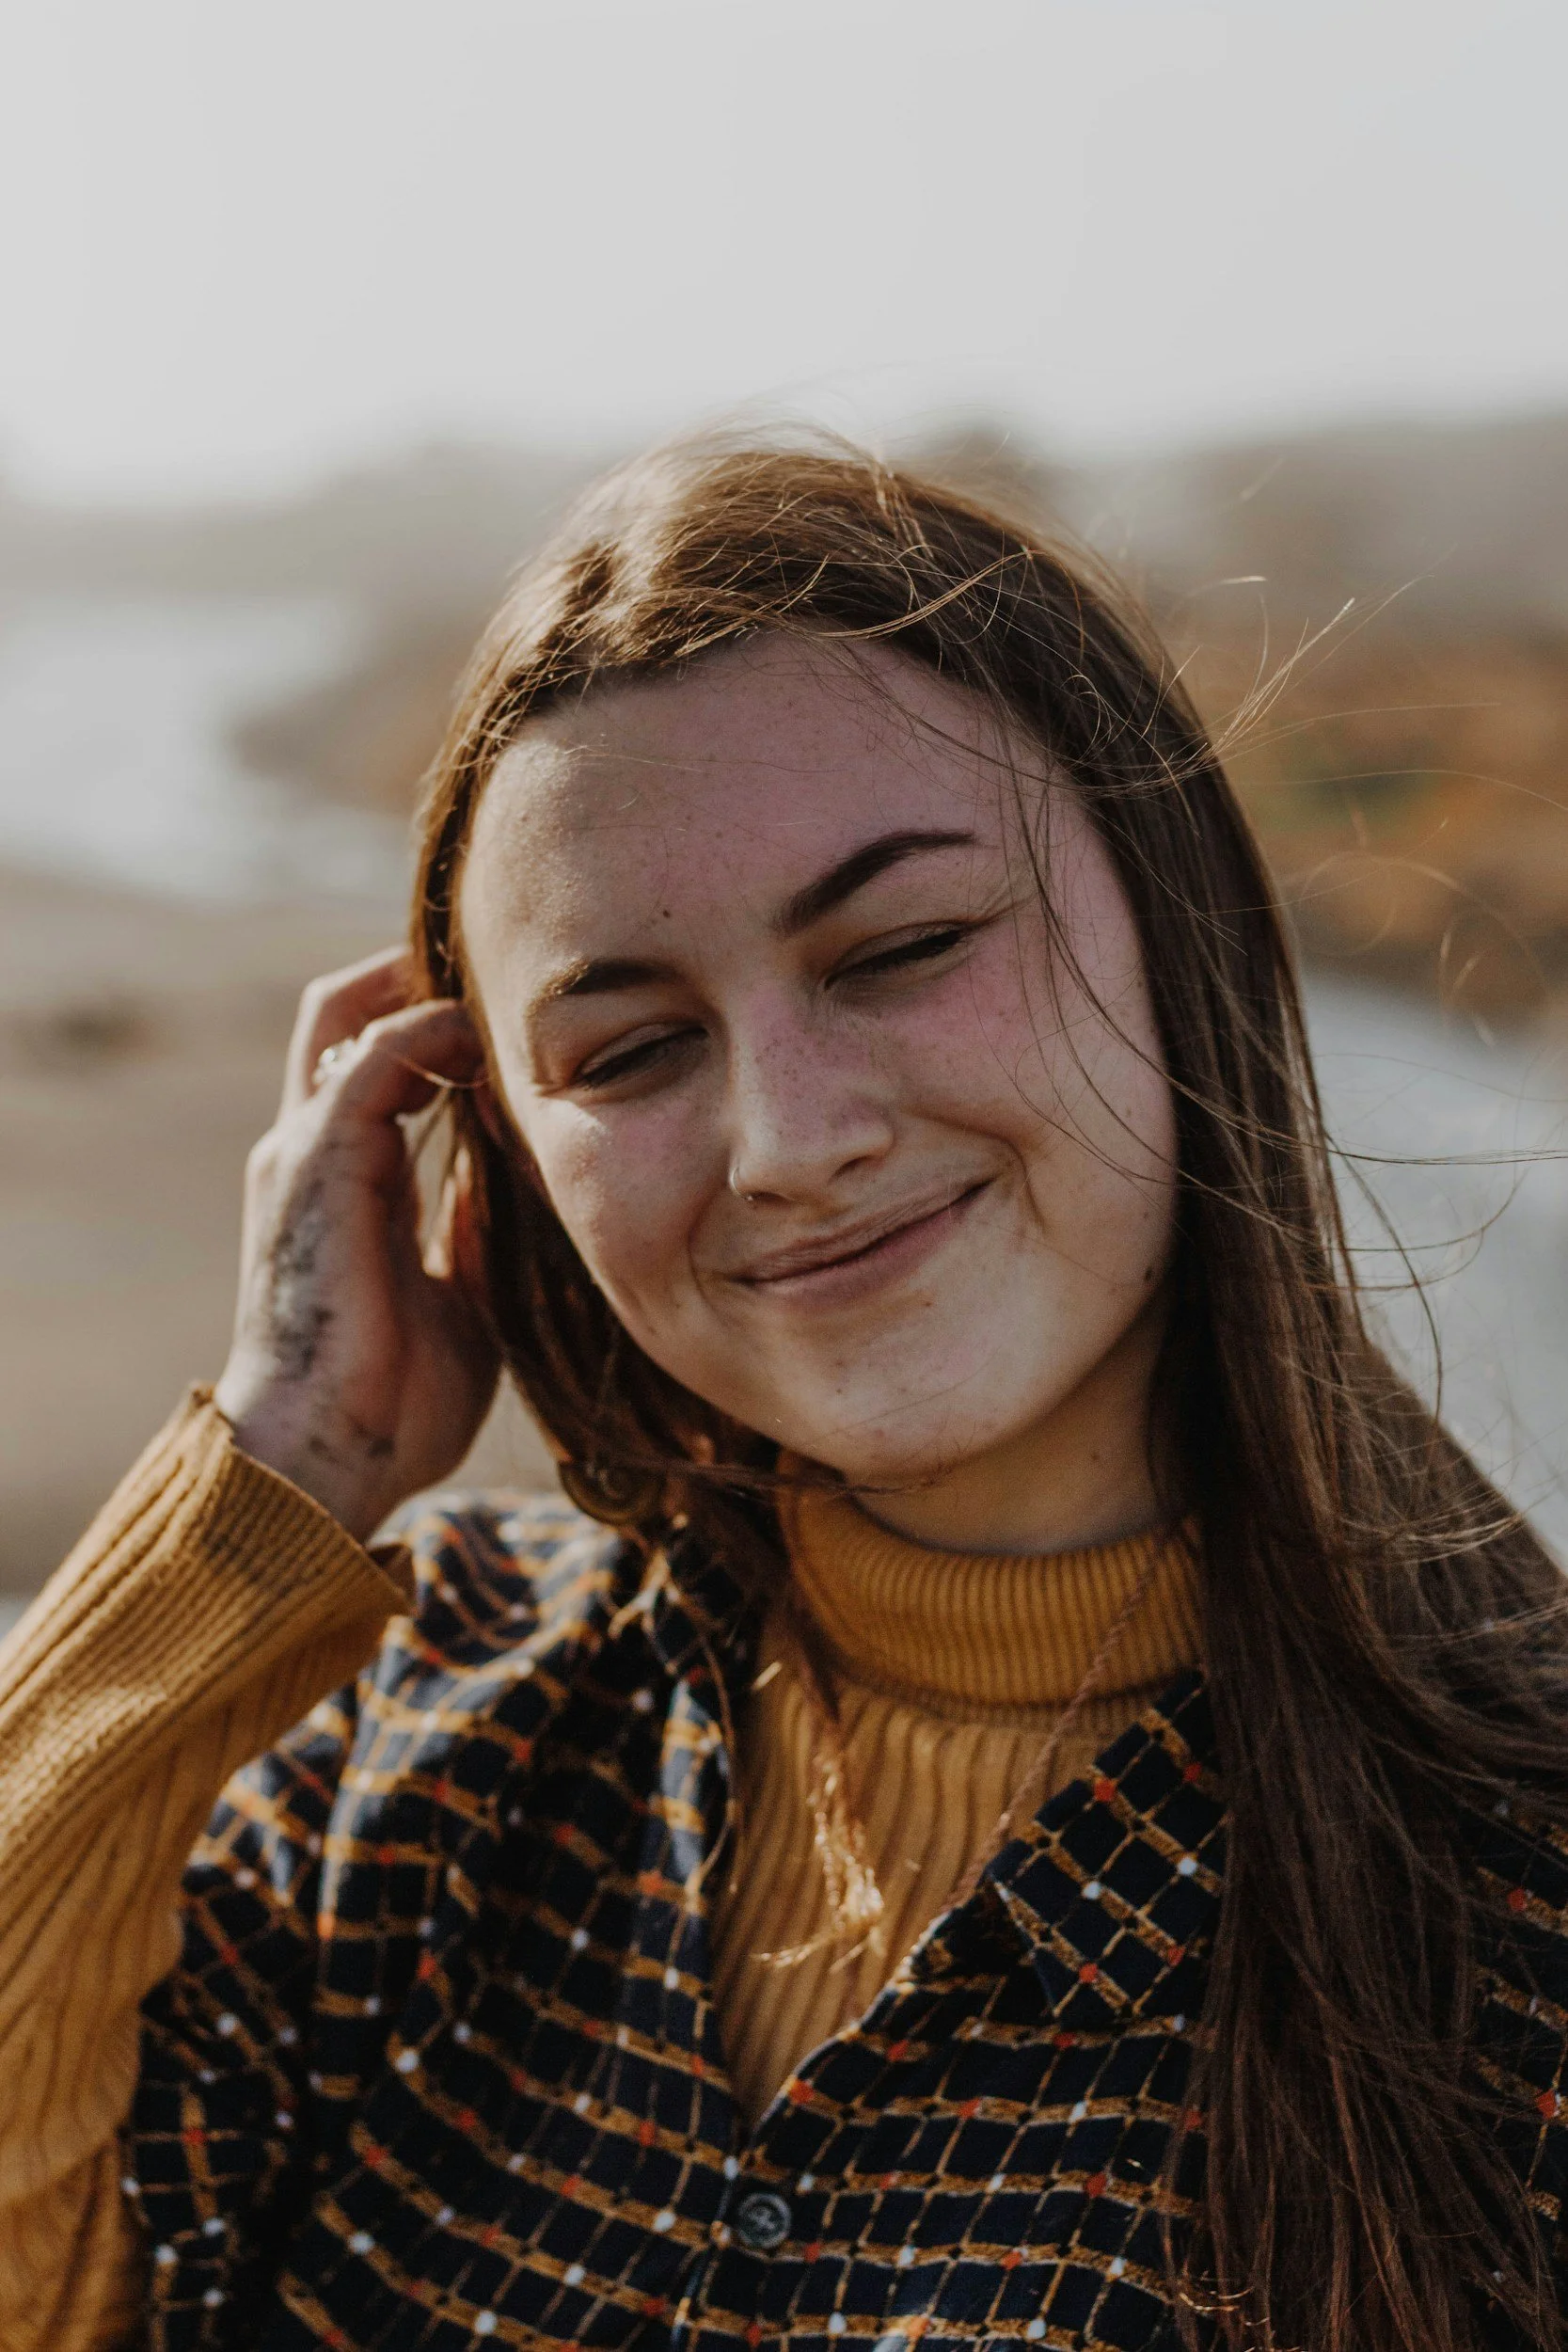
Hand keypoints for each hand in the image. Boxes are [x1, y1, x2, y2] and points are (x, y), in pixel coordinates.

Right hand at [214, 950, 500, 1540]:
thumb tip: (522, 1178)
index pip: (373, 1057)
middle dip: (418, 975)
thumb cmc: (394, 1400)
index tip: (518, 1017)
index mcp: (340, 1179)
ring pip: (352, 1014)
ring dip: (434, 992)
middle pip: (345, 1011)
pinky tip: (495, 1049)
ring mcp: (304, 1152)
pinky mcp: (318, 1163)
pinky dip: (434, 1033)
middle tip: (510, 973)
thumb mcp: (462, 1295)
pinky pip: (375, 1058)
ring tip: (514, 995)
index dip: (435, 1017)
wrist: (332, 1459)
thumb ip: (477, 1226)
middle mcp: (308, 1151)